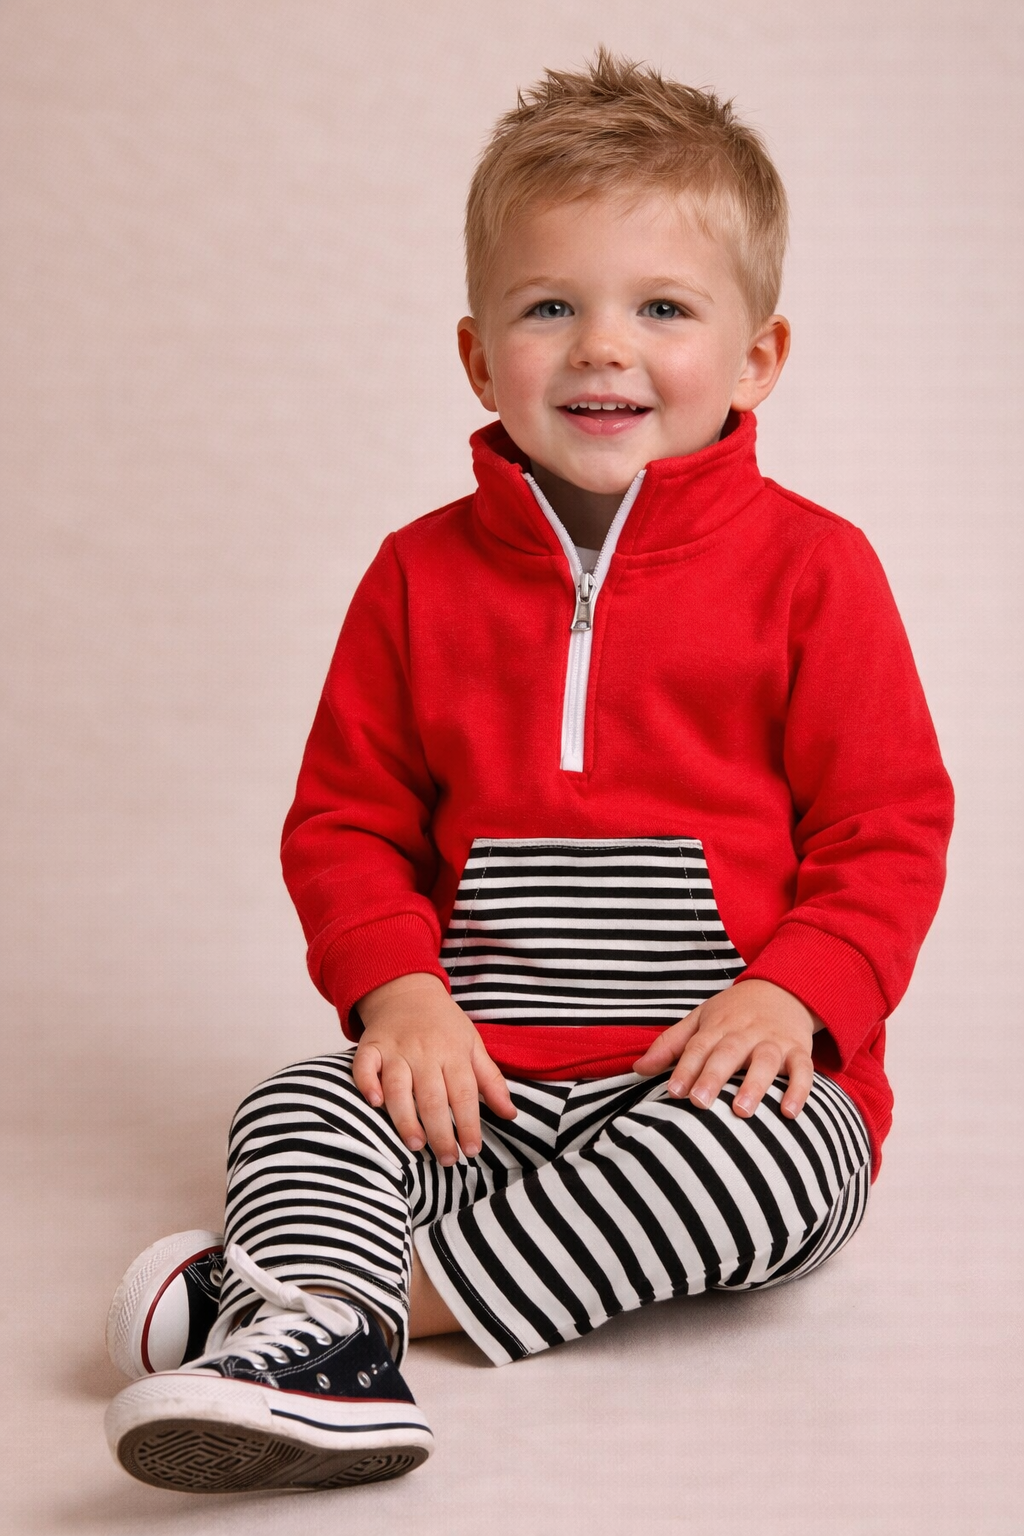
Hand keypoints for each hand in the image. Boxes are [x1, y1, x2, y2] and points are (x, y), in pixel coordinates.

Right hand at [352, 973, 515, 1165]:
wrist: (408, 989)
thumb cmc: (444, 1024)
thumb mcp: (474, 1045)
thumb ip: (491, 1081)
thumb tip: (511, 1114)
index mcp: (454, 1052)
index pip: (464, 1094)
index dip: (468, 1124)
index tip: (472, 1150)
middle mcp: (425, 1051)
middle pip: (432, 1097)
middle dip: (440, 1132)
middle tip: (446, 1160)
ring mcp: (396, 1048)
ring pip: (399, 1087)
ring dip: (406, 1118)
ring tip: (415, 1145)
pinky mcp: (371, 1045)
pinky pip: (365, 1065)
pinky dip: (368, 1083)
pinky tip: (374, 1104)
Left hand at [632, 979, 820, 1119]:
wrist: (784, 988)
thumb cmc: (735, 1012)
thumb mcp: (701, 1019)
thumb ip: (670, 1044)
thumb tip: (637, 1068)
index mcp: (718, 1026)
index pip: (698, 1047)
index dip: (685, 1068)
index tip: (673, 1092)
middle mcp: (745, 1033)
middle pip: (728, 1054)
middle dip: (713, 1077)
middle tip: (700, 1102)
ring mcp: (774, 1042)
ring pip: (765, 1062)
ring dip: (754, 1085)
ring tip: (742, 1110)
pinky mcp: (799, 1050)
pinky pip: (803, 1071)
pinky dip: (799, 1090)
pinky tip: (789, 1113)